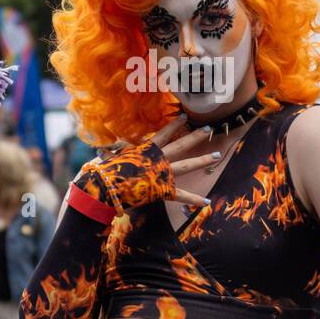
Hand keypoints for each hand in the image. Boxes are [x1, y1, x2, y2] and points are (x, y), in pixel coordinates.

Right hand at [82, 115, 220, 210]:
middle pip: (181, 145)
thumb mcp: (111, 158)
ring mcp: (163, 174)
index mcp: (147, 150)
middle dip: (195, 137)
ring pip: (187, 165)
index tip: (184, 117)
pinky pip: (182, 195)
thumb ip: (114, 153)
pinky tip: (207, 201)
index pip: (164, 134)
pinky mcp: (164, 190)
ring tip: (217, 155)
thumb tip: (102, 151)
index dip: (174, 125)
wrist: (109, 188)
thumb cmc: (107, 173)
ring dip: (202, 160)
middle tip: (209, 130)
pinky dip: (194, 199)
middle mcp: (158, 159)